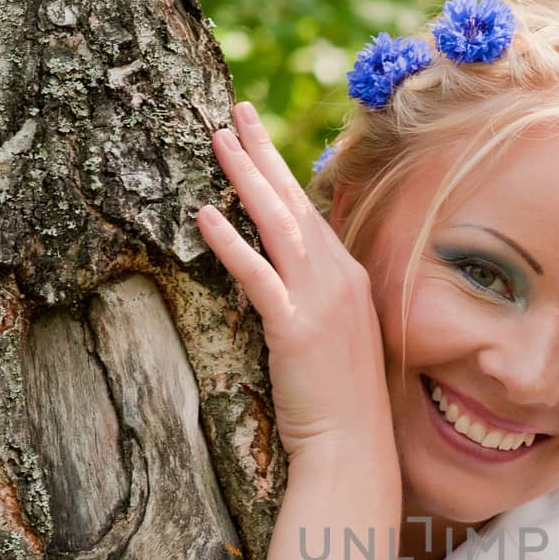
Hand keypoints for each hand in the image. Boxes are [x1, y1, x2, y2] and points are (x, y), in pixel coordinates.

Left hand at [196, 102, 397, 470]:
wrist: (354, 447)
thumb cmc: (344, 404)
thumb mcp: (339, 341)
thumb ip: (322, 301)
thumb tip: (292, 278)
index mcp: (351, 280)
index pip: (312, 216)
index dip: (284, 175)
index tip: (260, 142)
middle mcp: (340, 280)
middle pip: (296, 204)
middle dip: (264, 154)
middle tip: (236, 112)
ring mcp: (320, 301)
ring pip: (278, 225)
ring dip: (246, 178)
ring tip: (217, 140)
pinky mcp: (295, 327)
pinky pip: (258, 275)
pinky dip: (230, 243)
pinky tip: (204, 214)